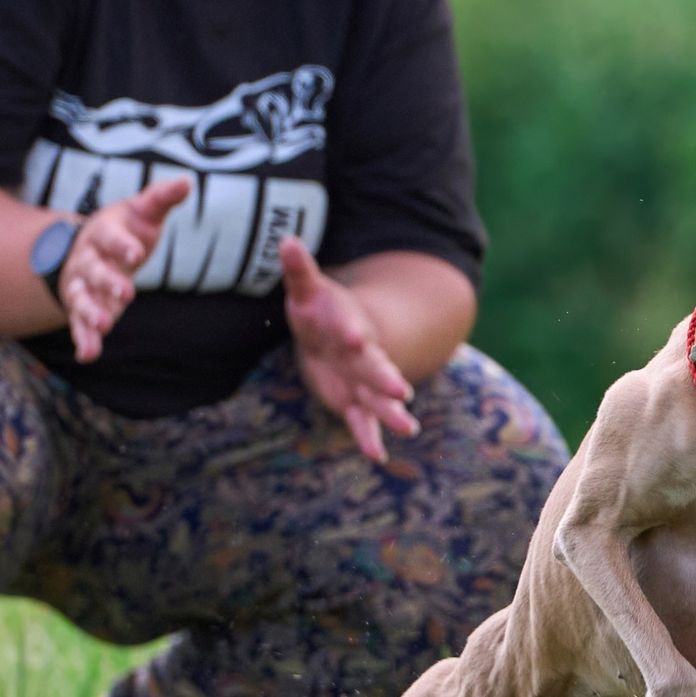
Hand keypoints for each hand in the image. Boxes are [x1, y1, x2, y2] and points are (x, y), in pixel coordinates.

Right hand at [59, 176, 190, 362]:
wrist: (91, 248)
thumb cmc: (124, 230)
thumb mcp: (141, 212)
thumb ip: (160, 198)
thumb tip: (186, 181)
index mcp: (101, 233)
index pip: (108, 236)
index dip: (121, 244)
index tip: (137, 253)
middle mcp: (87, 259)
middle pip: (93, 270)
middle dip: (108, 281)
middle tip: (127, 294)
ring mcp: (82, 285)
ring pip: (80, 298)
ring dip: (89, 312)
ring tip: (103, 325)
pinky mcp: (83, 308)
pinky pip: (79, 324)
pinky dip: (83, 338)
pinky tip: (89, 355)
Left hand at [281, 236, 419, 460]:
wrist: (340, 336)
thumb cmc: (321, 311)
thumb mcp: (308, 291)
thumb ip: (300, 270)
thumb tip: (286, 239)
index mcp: (349, 327)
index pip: (352, 329)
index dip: (352, 332)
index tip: (355, 337)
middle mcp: (363, 357)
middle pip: (375, 368)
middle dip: (385, 379)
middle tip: (401, 391)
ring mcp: (363, 383)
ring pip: (379, 400)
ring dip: (392, 414)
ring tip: (409, 429)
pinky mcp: (356, 403)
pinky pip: (364, 423)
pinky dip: (370, 439)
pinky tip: (377, 457)